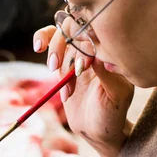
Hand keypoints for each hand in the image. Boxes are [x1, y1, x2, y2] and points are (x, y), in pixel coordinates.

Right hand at [34, 26, 133, 149]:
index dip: (85, 42)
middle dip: (63, 46)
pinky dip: (43, 43)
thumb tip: (94, 53)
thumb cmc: (112, 113)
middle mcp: (96, 47)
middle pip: (74, 27)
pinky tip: (40, 50)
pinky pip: (51, 43)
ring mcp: (79, 53)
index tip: (84, 66)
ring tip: (54, 71)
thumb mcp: (116, 95)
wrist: (96, 129)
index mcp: (113, 51)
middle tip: (59, 68)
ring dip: (54, 52)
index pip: (96, 30)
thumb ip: (106, 73)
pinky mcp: (64, 61)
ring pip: (60, 34)